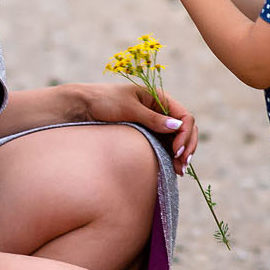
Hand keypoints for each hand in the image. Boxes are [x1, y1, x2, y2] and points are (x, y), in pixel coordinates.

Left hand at [83, 81, 199, 173]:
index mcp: (159, 98)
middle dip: (187, 146)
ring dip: (181, 154)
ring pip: (177, 139)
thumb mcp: (129, 108)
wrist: (82, 106)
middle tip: (182, 165)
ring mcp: (155, 123)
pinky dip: (171, 156)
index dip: (185, 134)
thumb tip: (177, 126)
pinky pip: (165, 145)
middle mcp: (161, 110)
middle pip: (185, 129)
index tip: (177, 150)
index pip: (185, 117)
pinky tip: (172, 168)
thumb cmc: (104, 101)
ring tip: (179, 171)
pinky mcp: (147, 134)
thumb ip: (152, 118)